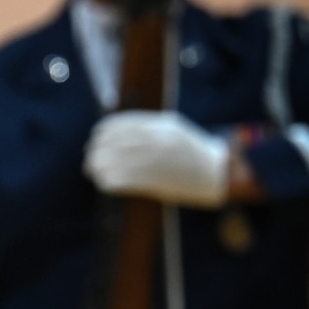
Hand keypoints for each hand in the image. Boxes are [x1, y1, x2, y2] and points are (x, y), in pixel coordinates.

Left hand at [84, 110, 229, 207]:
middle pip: (106, 145)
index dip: (100, 133)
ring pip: (106, 163)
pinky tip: (107, 184)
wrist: (216, 173)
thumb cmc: (191, 150)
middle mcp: (151, 141)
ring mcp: (150, 161)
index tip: (96, 140)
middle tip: (92, 161)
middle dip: (95, 153)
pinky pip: (116, 182)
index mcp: (156, 125)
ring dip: (97, 169)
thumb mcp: (171, 127)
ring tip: (97, 173)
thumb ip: (144, 124)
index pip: (114, 125)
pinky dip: (107, 183)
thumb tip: (110, 128)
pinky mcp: (151, 182)